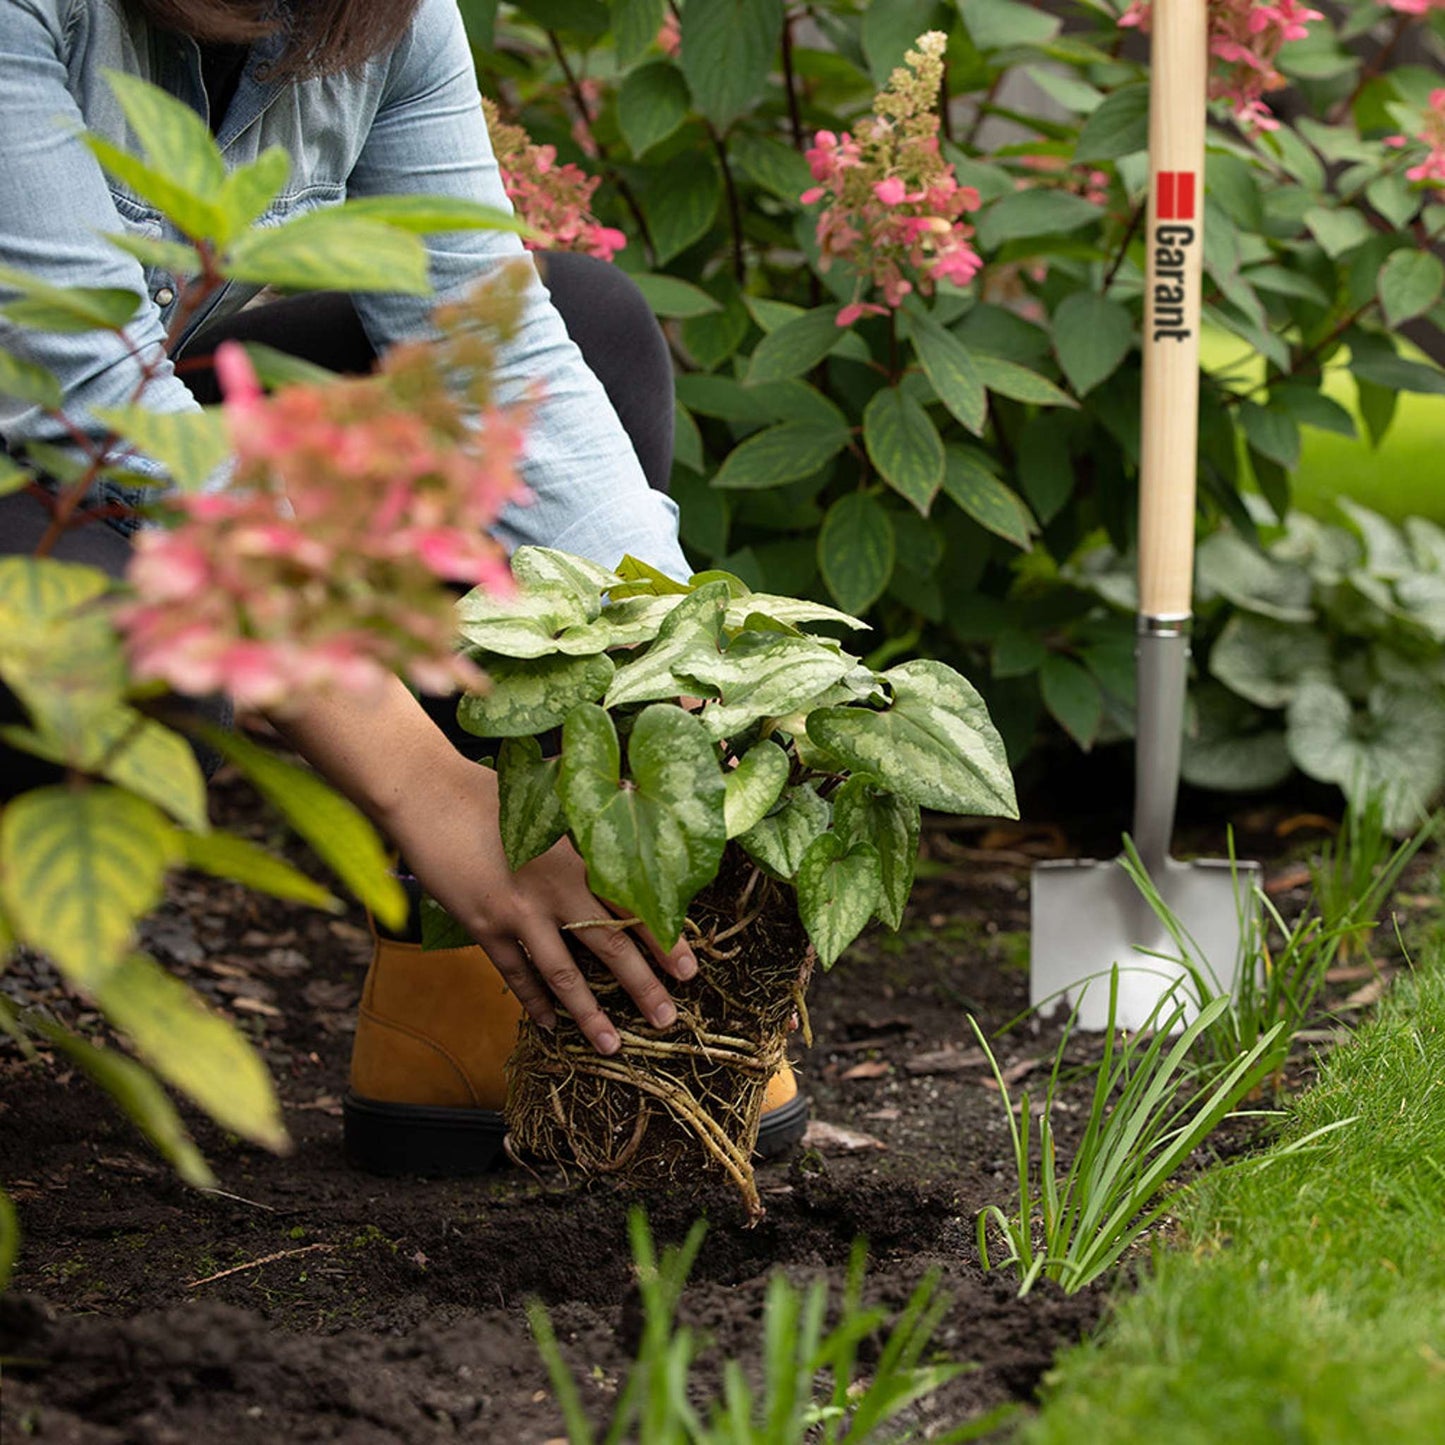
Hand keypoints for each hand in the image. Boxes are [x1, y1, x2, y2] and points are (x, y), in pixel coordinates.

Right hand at [271, 674, 694, 1054]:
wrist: (429, 796)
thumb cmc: (493, 789)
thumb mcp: (552, 796)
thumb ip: (591, 812)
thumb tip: (630, 796)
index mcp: (581, 855)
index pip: (633, 905)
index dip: (663, 939)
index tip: (688, 968)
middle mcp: (557, 888)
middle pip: (609, 945)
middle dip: (643, 985)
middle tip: (668, 1018)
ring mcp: (519, 912)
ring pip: (563, 972)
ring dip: (588, 1012)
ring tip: (611, 1045)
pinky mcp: (483, 925)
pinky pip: (515, 972)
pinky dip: (532, 1000)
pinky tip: (548, 1025)